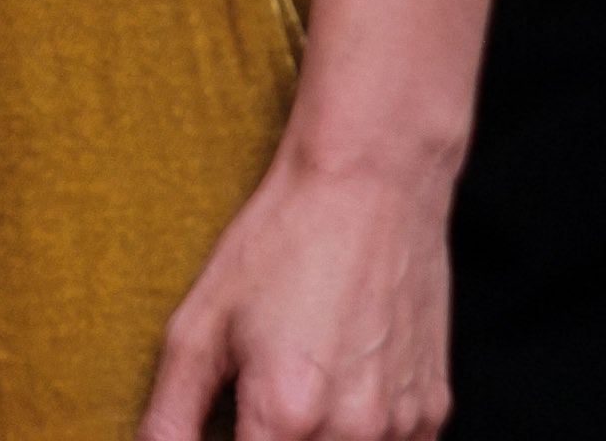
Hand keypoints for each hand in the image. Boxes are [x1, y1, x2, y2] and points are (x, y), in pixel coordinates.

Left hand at [138, 138, 455, 440]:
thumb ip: (172, 411)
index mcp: (287, 413)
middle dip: (267, 440)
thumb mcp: (198, 323)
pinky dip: (356, 435)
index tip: (224, 428)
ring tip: (294, 385)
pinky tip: (334, 391)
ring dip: (311, 440)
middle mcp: (354, 431)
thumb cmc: (280, 246)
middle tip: (251, 405)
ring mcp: (402, 425)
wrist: (370, 190)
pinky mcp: (433, 412)